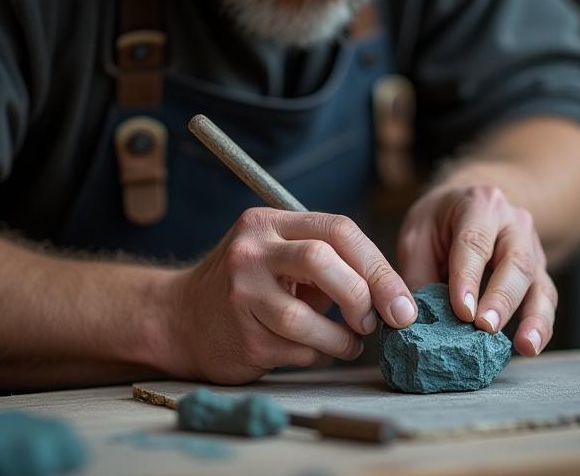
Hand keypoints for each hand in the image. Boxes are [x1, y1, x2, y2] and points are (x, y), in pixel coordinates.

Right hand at [163, 208, 416, 383]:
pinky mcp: (240, 335)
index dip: (378, 266)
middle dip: (364, 294)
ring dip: (342, 338)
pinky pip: (297, 350)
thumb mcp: (281, 257)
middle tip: (378, 321)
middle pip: (323, 260)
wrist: (178, 318)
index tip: (401, 300)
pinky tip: (315, 350)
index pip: (337, 230)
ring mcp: (241, 294)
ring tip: (351, 343)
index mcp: (268, 224)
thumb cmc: (248, 287)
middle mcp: (251, 251)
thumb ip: (330, 263)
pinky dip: (319, 355)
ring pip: (307, 318)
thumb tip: (393, 296)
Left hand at [397, 185, 556, 355]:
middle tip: (485, 328)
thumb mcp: (417, 236)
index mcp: (479, 205)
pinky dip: (540, 324)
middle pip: (514, 262)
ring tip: (524, 346)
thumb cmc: (438, 223)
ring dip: (533, 317)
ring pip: (537, 282)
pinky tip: (530, 346)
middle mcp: (513, 223)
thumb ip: (418, 274)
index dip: (468, 278)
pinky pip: (545, 296)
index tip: (462, 310)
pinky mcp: (538, 270)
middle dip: (501, 299)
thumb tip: (417, 320)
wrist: (466, 206)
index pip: (474, 242)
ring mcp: (531, 246)